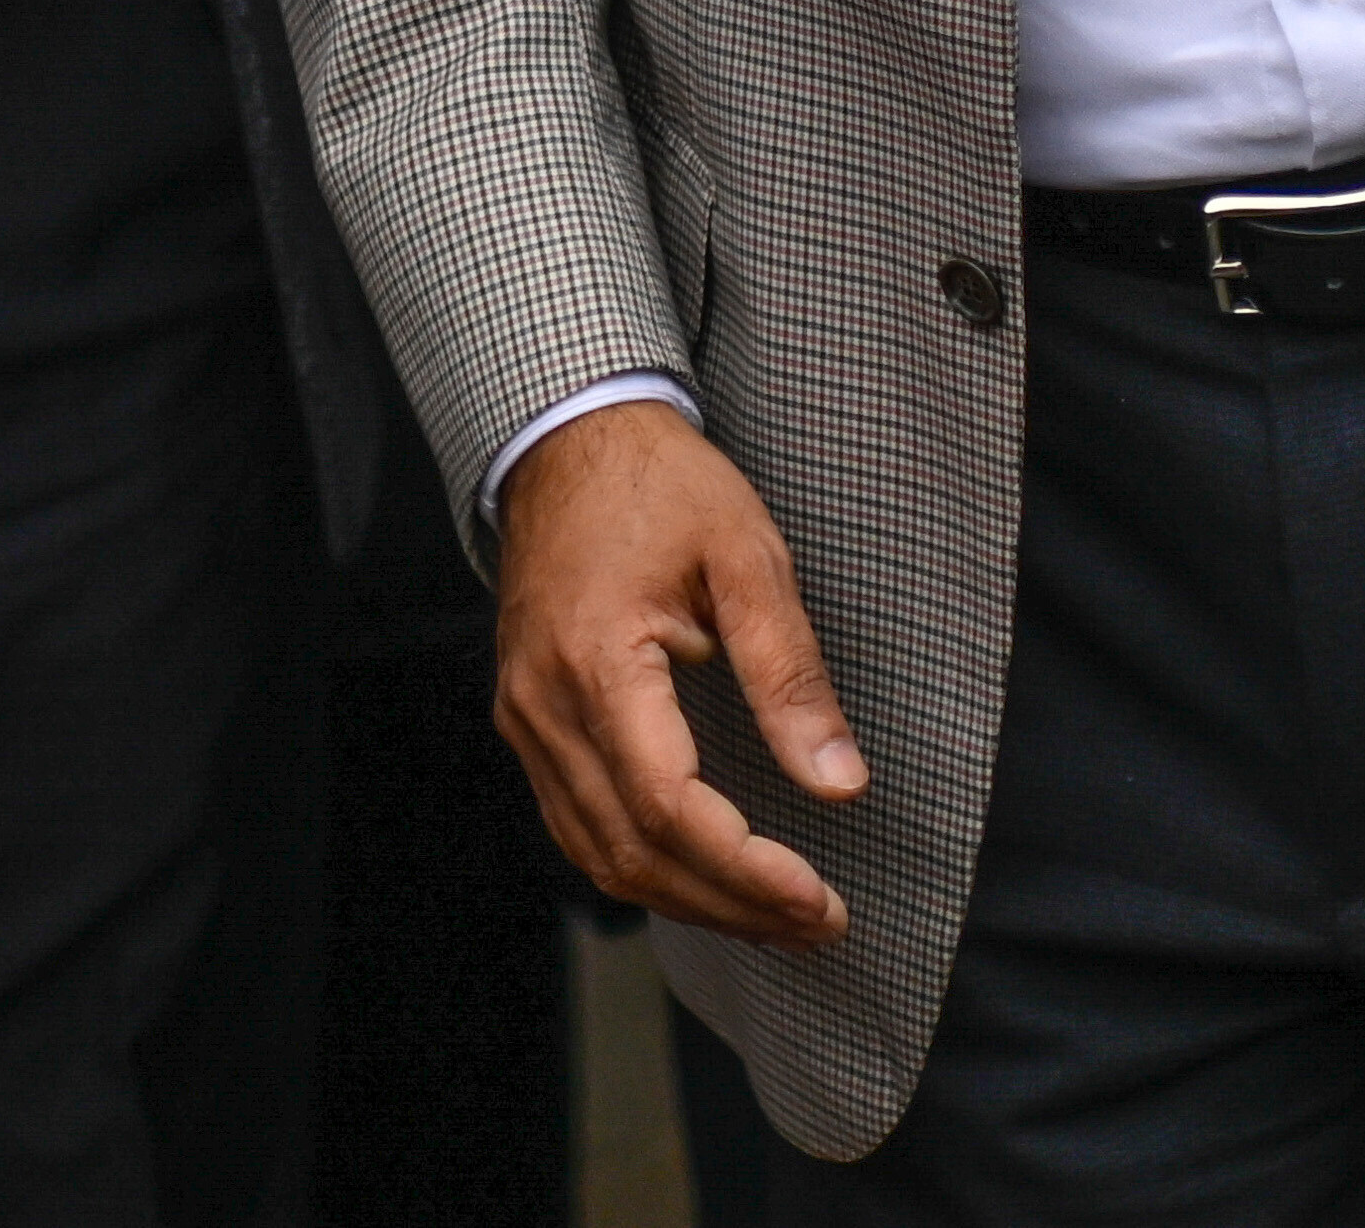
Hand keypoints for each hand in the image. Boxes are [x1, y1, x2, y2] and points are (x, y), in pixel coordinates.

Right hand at [490, 398, 863, 948]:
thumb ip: (788, 671)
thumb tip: (838, 782)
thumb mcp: (748, 556)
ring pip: (598, 854)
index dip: (745, 869)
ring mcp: (525, 718)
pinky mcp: (528, 720)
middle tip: (818, 924)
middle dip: (731, 905)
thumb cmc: (662, 486)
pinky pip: (577, 823)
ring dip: (689, 901)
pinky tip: (705, 876)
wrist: (570, 440)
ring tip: (776, 916)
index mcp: (597, 661)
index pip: (669, 806)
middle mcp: (545, 705)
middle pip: (632, 852)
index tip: (818, 898)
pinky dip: (643, 866)